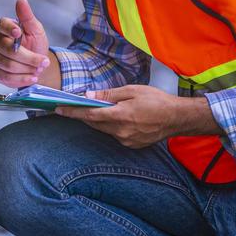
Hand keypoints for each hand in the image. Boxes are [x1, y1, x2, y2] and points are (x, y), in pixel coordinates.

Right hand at [0, 0, 51, 87]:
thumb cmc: (34, 44)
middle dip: (29, 58)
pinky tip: (32, 78)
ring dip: (28, 69)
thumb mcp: (35, 30)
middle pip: (9, 50)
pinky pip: (7, 77)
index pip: (2, 25)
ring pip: (9, 65)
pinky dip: (22, 79)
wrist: (35, 64)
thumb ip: (27, 17)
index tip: (19, 32)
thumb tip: (21, 0)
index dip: (10, 29)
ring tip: (39, 69)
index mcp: (2, 27)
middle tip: (43, 62)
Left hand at [56, 84, 215, 148]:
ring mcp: (126, 140)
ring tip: (97, 109)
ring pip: (104, 129)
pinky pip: (115, 135)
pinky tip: (116, 118)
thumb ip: (109, 94)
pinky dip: (111, 126)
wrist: (177, 118)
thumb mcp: (132, 90)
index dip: (72, 111)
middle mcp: (121, 131)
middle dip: (83, 114)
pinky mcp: (132, 145)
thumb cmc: (157, 100)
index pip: (90, 114)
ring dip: (98, 120)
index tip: (59, 108)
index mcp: (120, 115)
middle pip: (94, 123)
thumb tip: (89, 95)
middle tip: (73, 106)